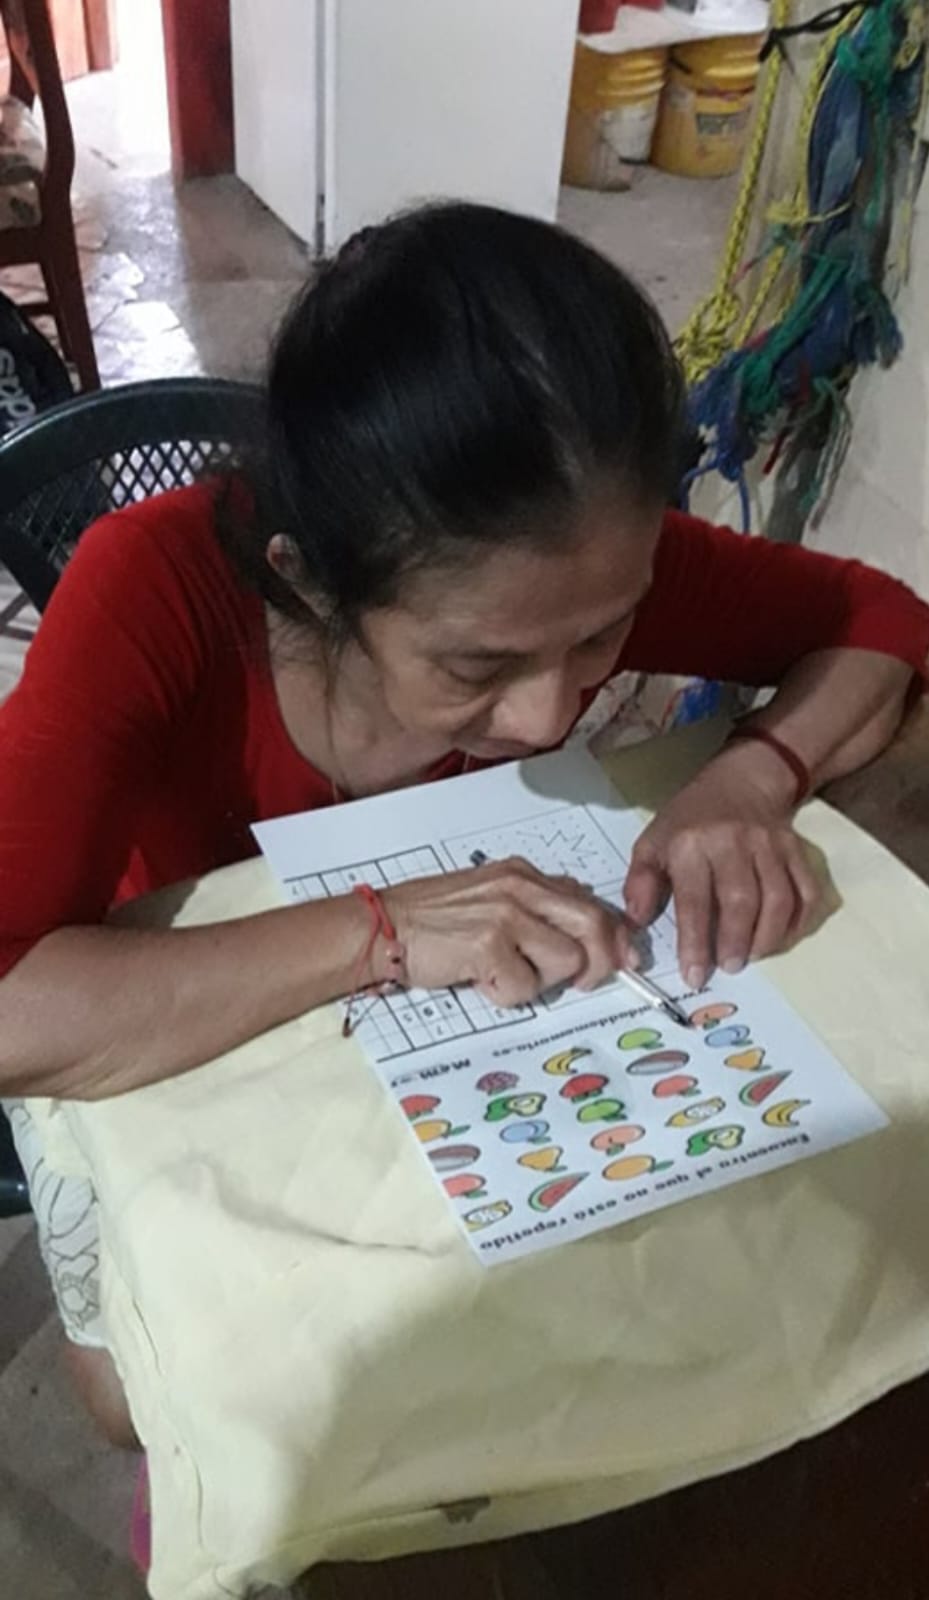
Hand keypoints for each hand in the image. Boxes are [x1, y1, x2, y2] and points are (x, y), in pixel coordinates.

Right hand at [383, 858, 637, 1005]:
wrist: (383, 926)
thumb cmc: (432, 919)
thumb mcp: (490, 895)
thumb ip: (533, 905)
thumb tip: (584, 926)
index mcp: (523, 874)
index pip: (589, 901)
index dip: (615, 935)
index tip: (624, 958)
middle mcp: (520, 887)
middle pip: (594, 926)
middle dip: (601, 961)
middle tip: (582, 982)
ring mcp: (505, 914)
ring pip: (566, 961)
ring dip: (540, 981)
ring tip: (504, 973)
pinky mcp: (488, 945)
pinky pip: (525, 989)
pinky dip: (505, 995)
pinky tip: (479, 980)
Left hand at [623, 750, 820, 986]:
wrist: (741, 782)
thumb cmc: (690, 820)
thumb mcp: (653, 842)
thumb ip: (640, 882)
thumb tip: (636, 922)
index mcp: (691, 844)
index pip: (694, 900)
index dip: (694, 942)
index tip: (694, 975)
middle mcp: (733, 842)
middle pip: (741, 901)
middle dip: (735, 942)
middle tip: (728, 967)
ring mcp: (769, 845)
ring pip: (778, 898)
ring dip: (768, 936)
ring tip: (753, 957)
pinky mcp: (796, 850)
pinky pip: (806, 890)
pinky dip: (799, 921)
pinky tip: (782, 938)